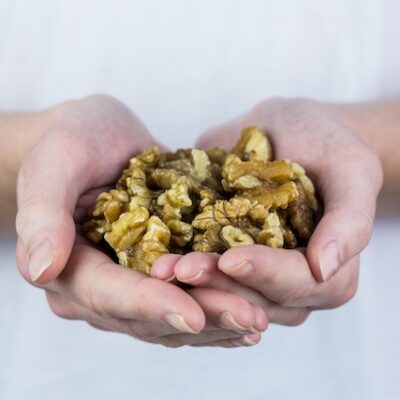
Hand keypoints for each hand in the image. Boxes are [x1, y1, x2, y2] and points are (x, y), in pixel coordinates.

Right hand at [16, 95, 266, 346]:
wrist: (102, 138)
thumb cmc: (76, 141)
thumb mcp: (56, 163)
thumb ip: (43, 213)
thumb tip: (41, 269)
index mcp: (69, 266)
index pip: (109, 294)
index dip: (150, 305)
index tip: (192, 314)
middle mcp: (100, 287)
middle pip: (149, 315)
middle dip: (200, 318)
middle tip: (249, 320)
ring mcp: (132, 282)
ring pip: (173, 315)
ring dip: (217, 320)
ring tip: (258, 320)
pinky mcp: (159, 272)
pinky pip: (189, 298)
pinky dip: (218, 307)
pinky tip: (251, 310)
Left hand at [151, 98, 382, 323]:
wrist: (283, 129)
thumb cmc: (322, 141)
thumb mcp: (349, 166)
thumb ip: (349, 218)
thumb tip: (326, 268)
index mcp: (327, 269)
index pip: (299, 283)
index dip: (267, 274)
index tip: (232, 258)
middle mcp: (290, 282)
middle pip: (256, 298)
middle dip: (218, 285)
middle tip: (179, 270)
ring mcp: (254, 274)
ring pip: (225, 295)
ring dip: (192, 287)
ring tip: (160, 269)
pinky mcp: (222, 257)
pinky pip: (202, 274)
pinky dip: (178, 270)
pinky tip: (153, 261)